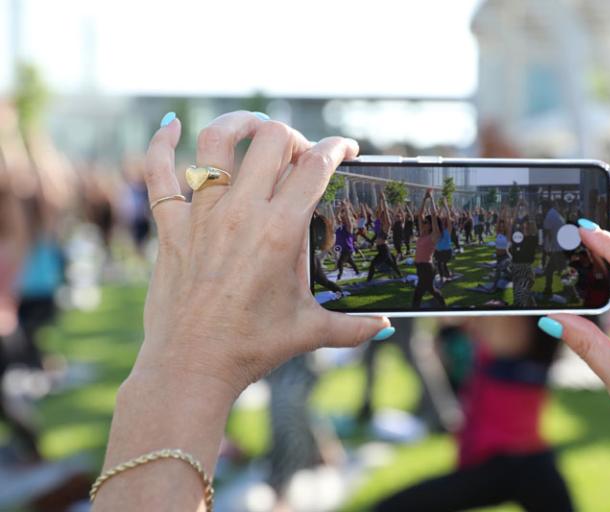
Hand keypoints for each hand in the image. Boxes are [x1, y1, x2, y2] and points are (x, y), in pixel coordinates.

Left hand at [138, 111, 389, 398]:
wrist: (191, 368)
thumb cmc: (252, 348)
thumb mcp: (310, 332)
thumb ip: (354, 327)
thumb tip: (386, 327)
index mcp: (280, 232)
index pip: (315, 167)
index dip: (336, 148)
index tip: (345, 149)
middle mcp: (241, 213)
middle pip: (271, 140)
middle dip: (293, 137)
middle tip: (300, 156)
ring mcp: (202, 216)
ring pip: (216, 142)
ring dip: (238, 123)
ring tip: (252, 126)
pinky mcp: (171, 228)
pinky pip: (157, 174)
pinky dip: (160, 145)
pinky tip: (170, 127)